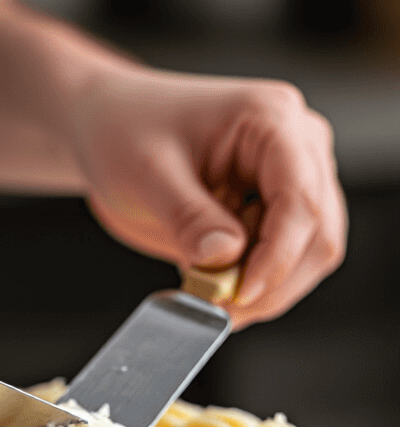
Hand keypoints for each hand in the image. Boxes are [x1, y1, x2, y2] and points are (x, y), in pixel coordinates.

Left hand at [68, 66, 346, 326]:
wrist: (110, 125)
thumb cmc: (125, 129)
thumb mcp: (146, 173)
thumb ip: (188, 217)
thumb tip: (225, 257)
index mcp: (270, 118)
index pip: (299, 199)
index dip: (276, 258)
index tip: (239, 295)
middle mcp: (296, 143)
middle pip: (317, 233)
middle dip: (272, 283)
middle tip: (217, 308)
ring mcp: (294, 174)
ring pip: (312, 252)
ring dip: (267, 288)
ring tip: (208, 292)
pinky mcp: (280, 205)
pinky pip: (289, 257)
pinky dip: (256, 282)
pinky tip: (214, 280)